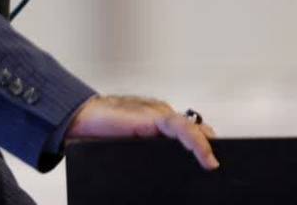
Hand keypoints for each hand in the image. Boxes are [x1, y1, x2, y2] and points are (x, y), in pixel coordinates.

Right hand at [63, 94, 219, 169]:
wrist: (81, 118)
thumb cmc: (100, 132)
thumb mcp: (130, 148)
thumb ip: (148, 152)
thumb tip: (162, 180)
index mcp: (156, 126)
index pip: (187, 133)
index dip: (200, 147)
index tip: (211, 164)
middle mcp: (161, 117)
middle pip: (193, 130)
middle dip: (206, 147)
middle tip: (215, 167)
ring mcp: (159, 115)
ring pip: (192, 128)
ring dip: (205, 147)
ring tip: (213, 165)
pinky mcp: (155, 117)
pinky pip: (183, 127)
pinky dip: (196, 142)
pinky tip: (206, 158)